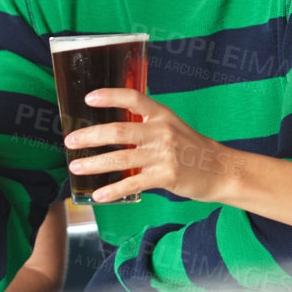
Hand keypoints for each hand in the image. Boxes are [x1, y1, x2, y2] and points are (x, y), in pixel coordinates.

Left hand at [65, 89, 240, 203]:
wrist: (220, 170)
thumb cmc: (191, 149)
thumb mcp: (172, 127)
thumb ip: (146, 126)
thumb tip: (112, 130)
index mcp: (162, 114)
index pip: (133, 98)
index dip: (110, 96)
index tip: (88, 98)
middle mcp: (162, 131)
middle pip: (119, 130)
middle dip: (90, 135)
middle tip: (70, 140)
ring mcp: (164, 154)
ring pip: (121, 158)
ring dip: (94, 163)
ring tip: (76, 166)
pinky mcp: (166, 176)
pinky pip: (133, 184)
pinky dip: (113, 191)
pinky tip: (98, 195)